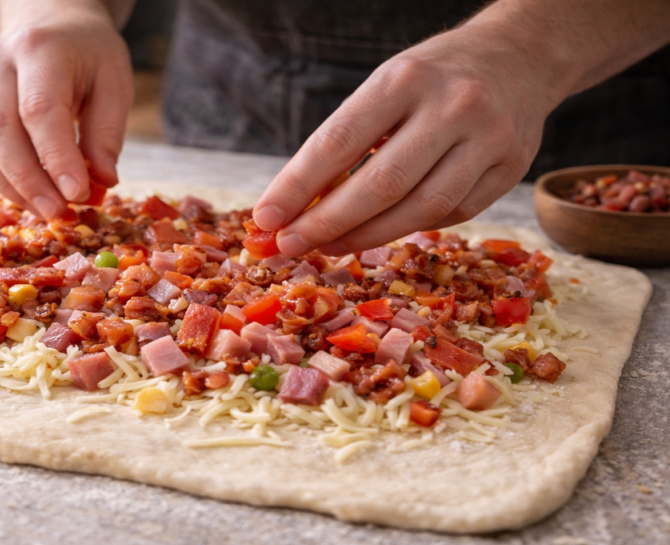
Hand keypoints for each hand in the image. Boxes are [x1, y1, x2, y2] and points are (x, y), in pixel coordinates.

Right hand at [0, 6, 132, 217]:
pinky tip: (26, 195)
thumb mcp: (114, 84)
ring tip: (45, 209)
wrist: (51, 26)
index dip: (56, 157)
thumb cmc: (88, 57)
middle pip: (0, 129)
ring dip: (11, 186)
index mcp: (40, 48)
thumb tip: (100, 181)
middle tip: (59, 212)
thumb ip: (107, 133)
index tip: (77, 194)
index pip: (40, 110)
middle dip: (30, 180)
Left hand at [252, 24, 565, 255]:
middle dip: (327, 222)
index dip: (298, 185)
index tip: (266, 217)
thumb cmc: (432, 78)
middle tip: (289, 245)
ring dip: (365, 237)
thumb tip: (296, 205)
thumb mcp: (386, 88)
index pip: (339, 140)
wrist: (520, 56)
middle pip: (380, 184)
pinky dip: (408, 227)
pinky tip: (379, 231)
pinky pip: (451, 213)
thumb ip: (347, 142)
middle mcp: (451, 107)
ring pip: (420, 208)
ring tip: (328, 246)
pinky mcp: (512, 168)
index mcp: (404, 79)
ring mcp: (488, 139)